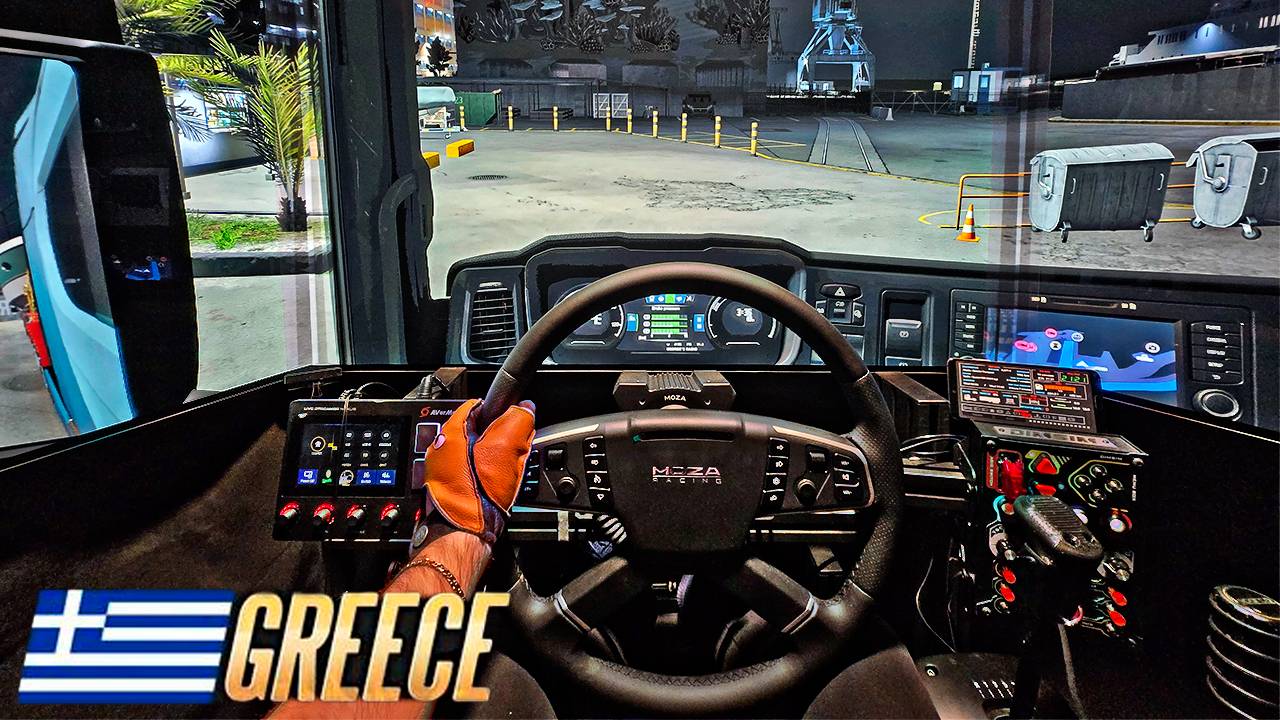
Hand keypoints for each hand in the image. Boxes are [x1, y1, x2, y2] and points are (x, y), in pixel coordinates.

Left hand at [423, 399, 534, 543]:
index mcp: (450, 433)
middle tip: (514, 447)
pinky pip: (473, 471)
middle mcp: (441, 450)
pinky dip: (487, 472)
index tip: (514, 419)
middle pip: (477, 430)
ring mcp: (444, 471)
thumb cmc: (478, 494)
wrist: (465, 533)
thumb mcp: (506, 448)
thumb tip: (525, 408)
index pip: (477, 406)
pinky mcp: (452, 487)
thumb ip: (517, 421)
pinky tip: (498, 483)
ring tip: (508, 468)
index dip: (500, 411)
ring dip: (495, 456)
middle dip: (499, 436)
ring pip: (476, 452)